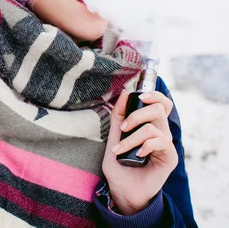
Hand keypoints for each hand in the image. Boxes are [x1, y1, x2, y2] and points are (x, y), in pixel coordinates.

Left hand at [101, 90, 178, 215]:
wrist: (122, 190)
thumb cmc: (118, 165)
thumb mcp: (113, 137)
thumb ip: (118, 117)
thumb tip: (124, 94)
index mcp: (149, 126)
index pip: (161, 103)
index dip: (155, 95)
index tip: (140, 95)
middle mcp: (160, 133)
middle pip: (160, 109)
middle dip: (137, 114)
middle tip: (123, 128)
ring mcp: (166, 145)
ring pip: (154, 127)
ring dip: (133, 137)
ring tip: (121, 150)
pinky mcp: (170, 158)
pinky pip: (161, 142)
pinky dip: (145, 146)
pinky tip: (138, 155)